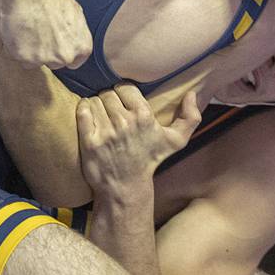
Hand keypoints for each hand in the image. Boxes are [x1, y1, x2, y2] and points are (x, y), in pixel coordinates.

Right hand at [0, 0, 92, 68]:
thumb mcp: (75, 14)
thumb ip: (75, 34)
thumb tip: (71, 39)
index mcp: (82, 47)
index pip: (74, 62)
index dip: (63, 53)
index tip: (55, 46)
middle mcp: (66, 56)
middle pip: (55, 63)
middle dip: (47, 52)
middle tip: (39, 34)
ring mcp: (46, 59)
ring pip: (36, 62)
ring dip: (31, 51)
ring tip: (28, 30)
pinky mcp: (25, 58)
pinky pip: (20, 58)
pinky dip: (17, 48)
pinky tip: (19, 31)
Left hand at [76, 84, 200, 196]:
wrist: (126, 187)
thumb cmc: (150, 160)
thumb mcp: (176, 141)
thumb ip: (191, 117)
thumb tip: (193, 95)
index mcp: (144, 116)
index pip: (125, 87)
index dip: (122, 92)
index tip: (123, 102)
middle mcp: (124, 122)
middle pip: (108, 93)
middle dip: (108, 99)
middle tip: (110, 110)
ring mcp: (105, 132)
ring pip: (94, 101)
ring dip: (96, 104)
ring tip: (100, 114)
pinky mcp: (89, 141)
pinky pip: (82, 111)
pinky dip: (83, 108)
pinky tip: (88, 114)